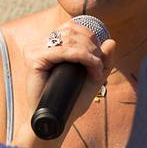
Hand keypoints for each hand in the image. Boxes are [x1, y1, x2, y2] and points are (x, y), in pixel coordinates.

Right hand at [14, 21, 115, 147]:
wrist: (57, 120)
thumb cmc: (72, 100)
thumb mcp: (93, 78)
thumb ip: (103, 61)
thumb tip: (112, 41)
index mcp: (49, 44)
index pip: (71, 27)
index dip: (90, 36)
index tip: (99, 57)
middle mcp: (40, 44)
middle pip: (72, 31)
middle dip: (92, 46)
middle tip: (99, 67)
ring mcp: (36, 50)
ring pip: (70, 40)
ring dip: (90, 53)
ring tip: (97, 70)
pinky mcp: (35, 59)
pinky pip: (64, 51)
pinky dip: (84, 58)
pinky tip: (92, 70)